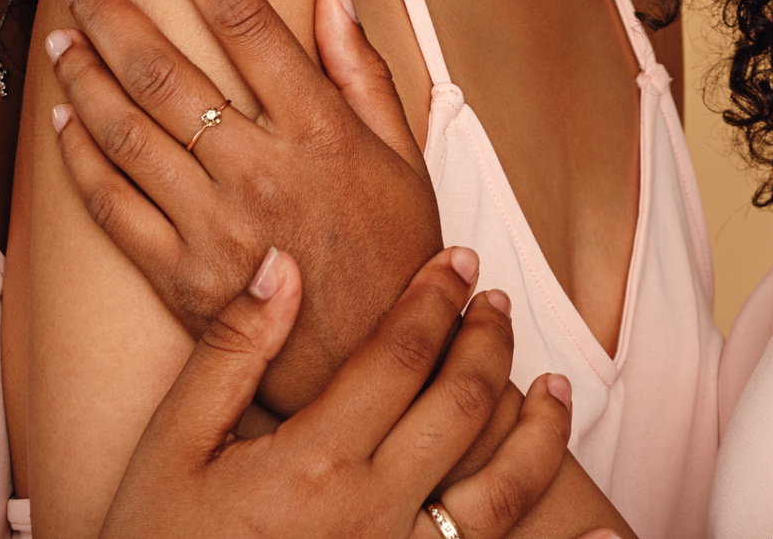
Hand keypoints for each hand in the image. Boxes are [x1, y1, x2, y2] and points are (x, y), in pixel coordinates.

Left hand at [48, 0, 441, 415]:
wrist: (373, 370)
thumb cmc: (397, 257)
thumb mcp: (405, 158)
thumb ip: (362, 72)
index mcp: (321, 131)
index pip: (248, 21)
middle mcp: (262, 169)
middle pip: (168, 70)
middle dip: (116, 13)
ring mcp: (216, 226)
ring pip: (129, 132)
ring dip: (86, 76)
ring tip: (61, 36)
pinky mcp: (183, 279)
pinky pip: (113, 208)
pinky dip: (82, 158)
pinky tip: (65, 119)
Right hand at [102, 246, 573, 538]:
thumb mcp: (170, 447)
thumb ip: (231, 353)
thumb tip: (283, 263)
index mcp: (312, 461)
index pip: (400, 356)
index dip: (435, 300)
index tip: (457, 260)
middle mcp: (369, 513)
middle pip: (461, 408)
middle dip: (487, 343)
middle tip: (495, 300)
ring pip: (501, 493)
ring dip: (540, 433)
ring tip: (555, 388)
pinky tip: (602, 530)